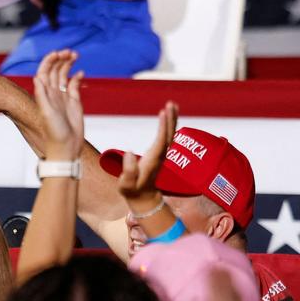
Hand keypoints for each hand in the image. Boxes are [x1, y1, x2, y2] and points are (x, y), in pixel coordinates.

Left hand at [33, 50, 83, 159]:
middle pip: (55, 71)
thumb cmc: (54, 132)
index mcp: (45, 94)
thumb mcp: (46, 112)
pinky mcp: (74, 103)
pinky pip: (74, 86)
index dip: (49, 61)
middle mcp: (53, 93)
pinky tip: (81, 72)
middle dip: (61, 59)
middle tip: (70, 52)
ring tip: (75, 55)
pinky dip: (77, 77)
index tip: (58, 53)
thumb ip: (41, 95)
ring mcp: (63, 97)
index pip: (45, 72)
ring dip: (68, 64)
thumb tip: (37, 76)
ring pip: (64, 75)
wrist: (66, 147)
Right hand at [116, 100, 177, 215]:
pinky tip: (168, 116)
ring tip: (172, 104)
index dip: (163, 127)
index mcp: (153, 160)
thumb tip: (129, 151)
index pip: (161, 140)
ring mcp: (162, 154)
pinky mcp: (160, 153)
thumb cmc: (132, 190)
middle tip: (171, 103)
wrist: (143, 197)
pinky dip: (169, 124)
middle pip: (169, 134)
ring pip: (170, 133)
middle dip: (170, 118)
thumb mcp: (126, 184)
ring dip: (172, 119)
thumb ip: (128, 170)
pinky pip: (167, 135)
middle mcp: (161, 155)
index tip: (163, 113)